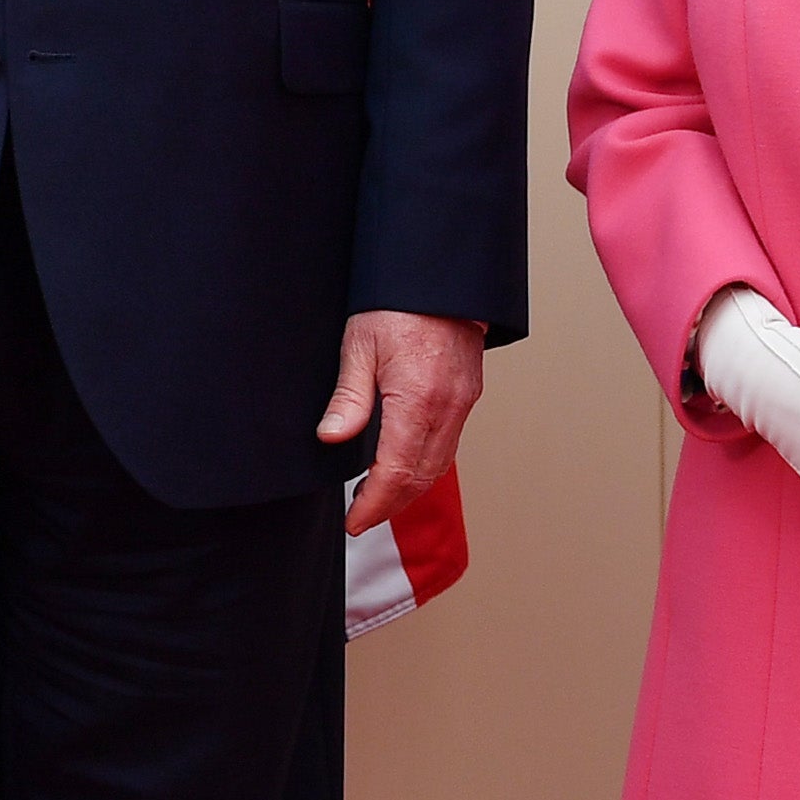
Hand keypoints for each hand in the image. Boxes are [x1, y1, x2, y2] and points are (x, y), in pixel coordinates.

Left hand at [318, 311, 488, 538]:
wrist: (443, 278)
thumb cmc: (399, 304)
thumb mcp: (360, 344)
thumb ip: (348, 397)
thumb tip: (332, 437)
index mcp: (417, 400)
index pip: (396, 472)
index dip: (373, 504)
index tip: (354, 522)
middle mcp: (447, 409)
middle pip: (421, 479)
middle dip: (390, 506)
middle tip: (360, 518)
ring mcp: (462, 404)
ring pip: (439, 466)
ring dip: (409, 490)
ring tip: (376, 499)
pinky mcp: (467, 397)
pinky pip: (449, 446)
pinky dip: (425, 467)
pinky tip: (403, 467)